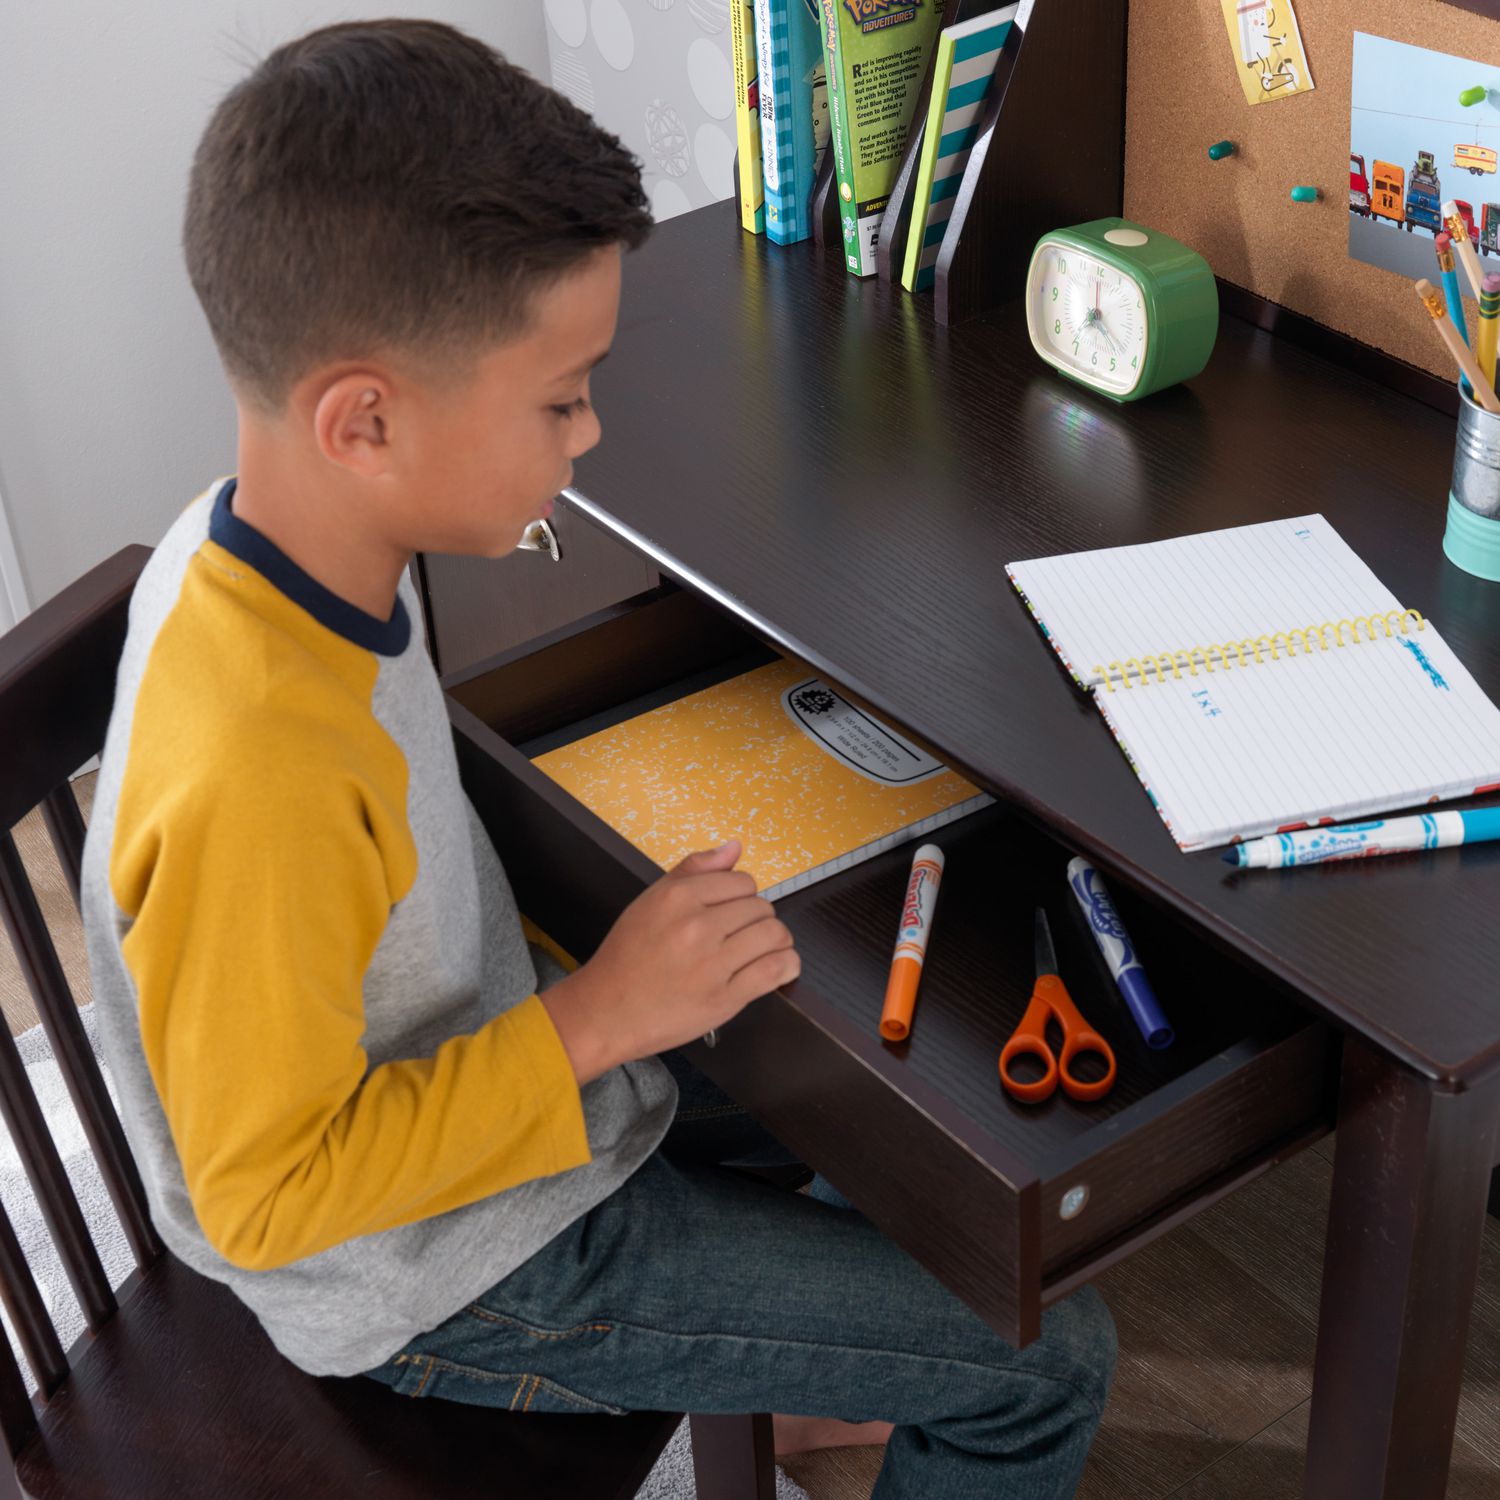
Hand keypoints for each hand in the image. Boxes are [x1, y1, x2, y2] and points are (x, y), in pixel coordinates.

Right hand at [541, 841, 799, 1085]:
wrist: (605, 1012)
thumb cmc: (627, 958)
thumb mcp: (651, 901)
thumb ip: (694, 870)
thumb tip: (735, 847)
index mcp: (678, 898)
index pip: (743, 882)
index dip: (742, 896)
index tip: (734, 911)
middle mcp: (696, 927)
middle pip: (761, 908)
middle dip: (757, 920)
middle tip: (741, 935)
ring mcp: (712, 964)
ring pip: (774, 935)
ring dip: (776, 941)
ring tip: (763, 949)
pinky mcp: (724, 999)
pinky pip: (776, 970)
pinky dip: (787, 965)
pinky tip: (779, 966)